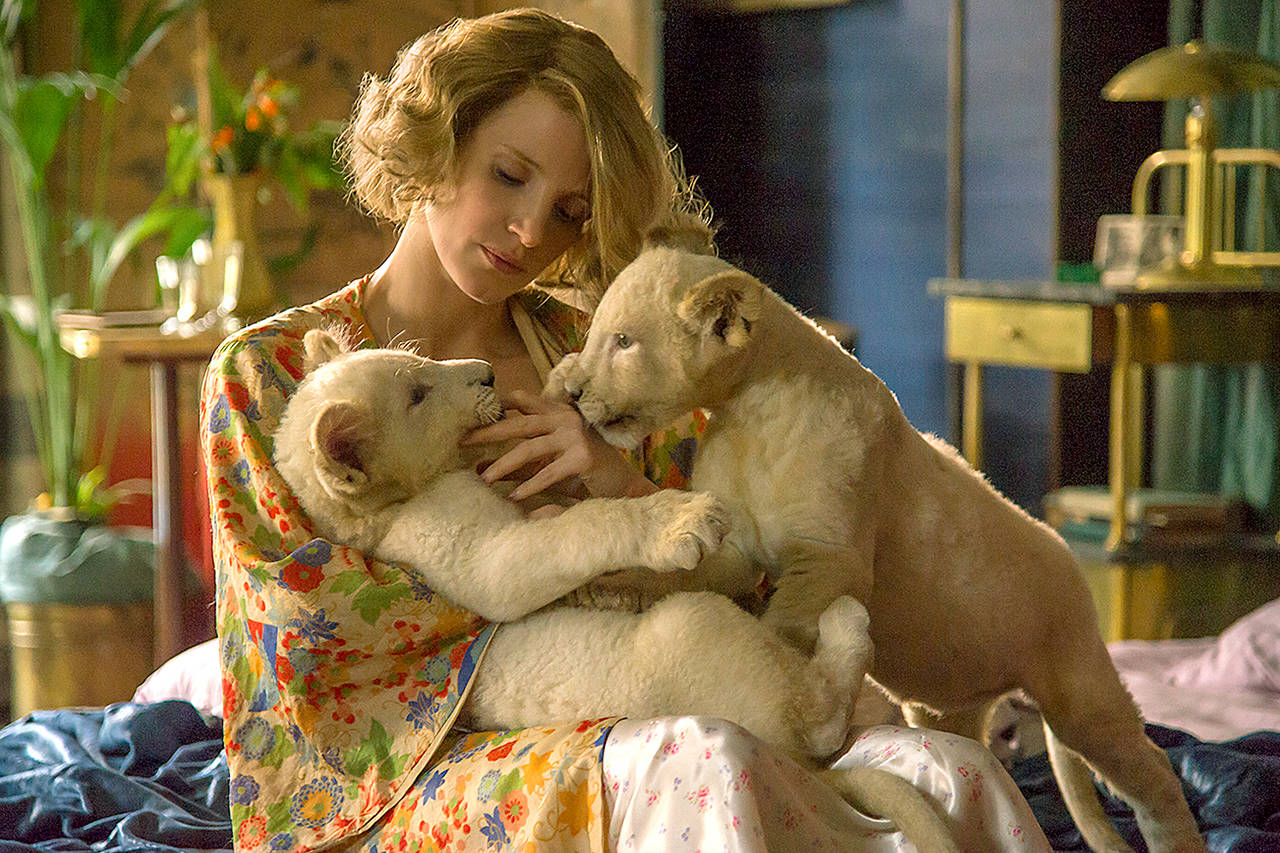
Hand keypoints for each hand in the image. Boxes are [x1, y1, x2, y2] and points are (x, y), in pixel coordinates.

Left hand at [461, 390, 657, 501]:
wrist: (620, 486)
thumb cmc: (580, 473)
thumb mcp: (544, 464)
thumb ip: (515, 463)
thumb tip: (477, 467)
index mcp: (557, 412)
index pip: (522, 399)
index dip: (497, 403)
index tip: (470, 413)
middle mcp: (565, 419)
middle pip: (518, 423)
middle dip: (488, 432)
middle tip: (462, 441)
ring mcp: (575, 437)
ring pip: (530, 448)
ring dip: (504, 465)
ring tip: (484, 480)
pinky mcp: (583, 458)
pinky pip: (549, 472)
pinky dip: (530, 486)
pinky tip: (514, 498)